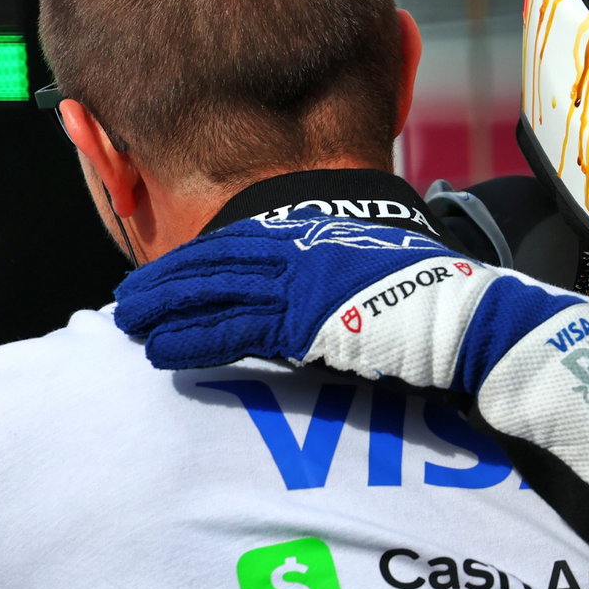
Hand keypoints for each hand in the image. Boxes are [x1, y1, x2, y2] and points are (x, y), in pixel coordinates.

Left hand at [114, 214, 579, 391]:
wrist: (461, 314)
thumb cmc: (433, 297)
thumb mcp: (380, 268)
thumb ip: (342, 273)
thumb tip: (324, 290)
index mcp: (321, 237)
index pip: (241, 241)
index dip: (196, 258)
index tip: (164, 272)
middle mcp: (303, 254)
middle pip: (215, 263)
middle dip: (167, 282)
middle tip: (127, 300)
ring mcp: (301, 286)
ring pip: (212, 293)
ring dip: (165, 310)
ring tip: (129, 325)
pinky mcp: (302, 322)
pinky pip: (231, 331)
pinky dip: (191, 341)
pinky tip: (161, 352)